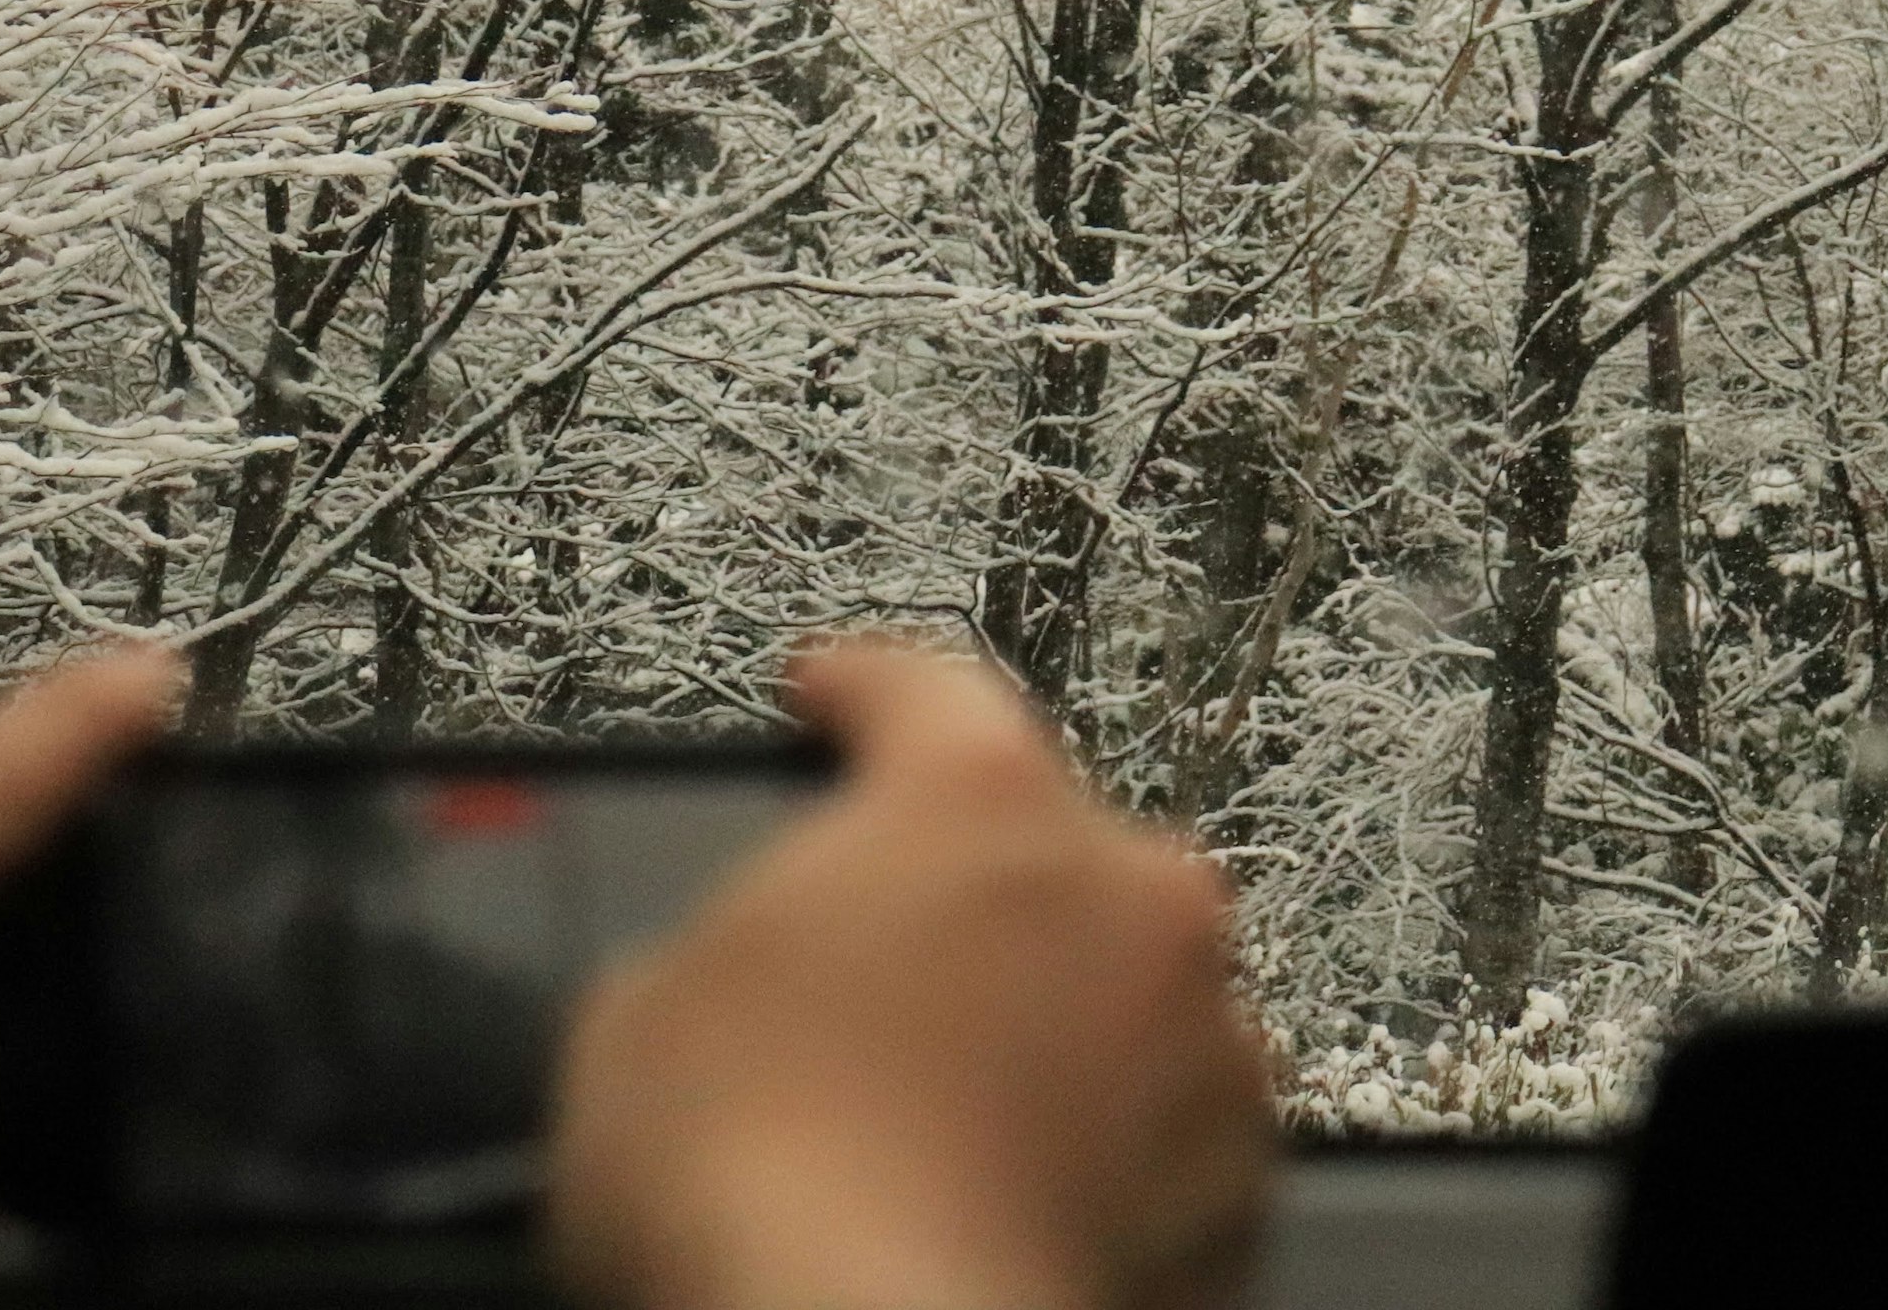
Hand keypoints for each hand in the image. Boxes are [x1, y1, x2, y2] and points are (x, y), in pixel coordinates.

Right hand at [550, 641, 1271, 1309]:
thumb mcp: (648, 1013)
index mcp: (980, 800)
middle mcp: (1123, 888)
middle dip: (968, 898)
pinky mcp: (1239, 1176)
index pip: (926, 690)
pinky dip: (1108, 1148)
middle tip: (872, 981)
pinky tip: (1010, 1198)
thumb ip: (721, 944)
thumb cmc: (765, 1183)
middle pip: (1045, 847)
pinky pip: (1170, 1125)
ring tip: (942, 1118)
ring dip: (1055, 1024)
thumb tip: (726, 982)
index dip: (863, 689)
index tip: (837, 692)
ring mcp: (1202, 1033)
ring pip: (1127, 988)